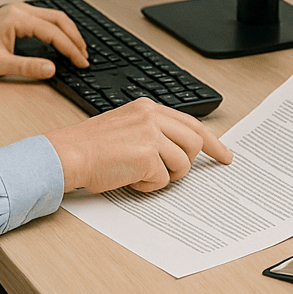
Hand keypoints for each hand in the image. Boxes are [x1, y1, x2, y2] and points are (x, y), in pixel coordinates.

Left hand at [0, 3, 87, 77]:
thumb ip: (28, 66)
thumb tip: (52, 68)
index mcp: (17, 18)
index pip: (54, 32)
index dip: (70, 48)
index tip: (81, 62)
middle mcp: (20, 10)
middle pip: (59, 19)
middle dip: (75, 38)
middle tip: (85, 56)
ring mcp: (18, 11)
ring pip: (53, 17)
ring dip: (68, 32)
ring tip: (78, 49)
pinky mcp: (15, 16)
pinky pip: (44, 19)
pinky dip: (57, 29)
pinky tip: (60, 40)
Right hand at [46, 98, 232, 192]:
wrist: (68, 155)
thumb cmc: (91, 147)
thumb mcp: (127, 128)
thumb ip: (154, 132)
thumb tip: (180, 150)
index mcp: (148, 108)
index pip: (192, 123)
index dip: (213, 142)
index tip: (224, 155)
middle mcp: (152, 116)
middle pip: (195, 142)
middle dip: (187, 163)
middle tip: (170, 172)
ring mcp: (151, 134)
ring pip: (183, 163)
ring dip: (165, 175)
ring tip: (140, 174)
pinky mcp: (147, 155)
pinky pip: (164, 179)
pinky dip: (149, 185)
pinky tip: (130, 178)